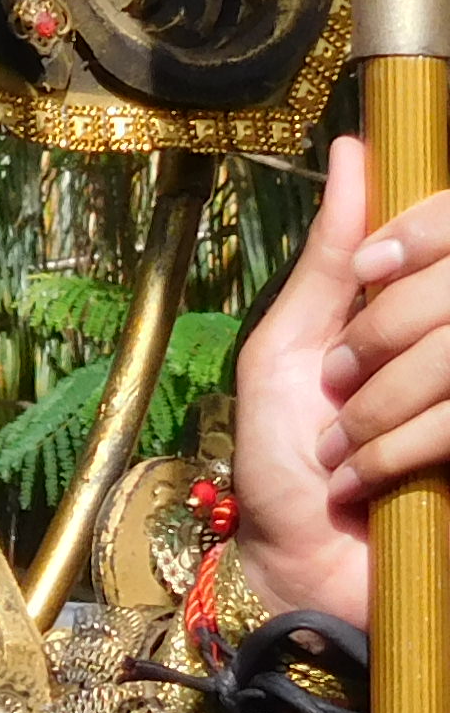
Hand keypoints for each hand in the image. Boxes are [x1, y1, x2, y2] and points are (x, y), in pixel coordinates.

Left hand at [236, 137, 378, 625]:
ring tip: (345, 446)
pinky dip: (403, 446)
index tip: (368, 275)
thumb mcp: (286, 346)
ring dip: (383, 405)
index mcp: (427, 303)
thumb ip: (326, 255)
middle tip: (340, 387)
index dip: (420, 235)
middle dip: (381, 339)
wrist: (300, 562)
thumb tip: (354, 150)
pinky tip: (368, 479)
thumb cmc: (284, 456)